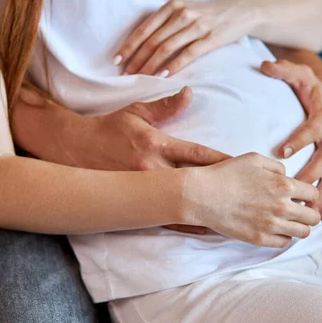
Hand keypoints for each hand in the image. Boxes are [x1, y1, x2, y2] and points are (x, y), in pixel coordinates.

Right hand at [60, 87, 227, 235]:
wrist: (75, 148)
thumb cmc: (109, 128)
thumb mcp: (135, 111)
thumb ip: (165, 106)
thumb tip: (189, 93)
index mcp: (157, 143)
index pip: (197, 153)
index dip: (222, 161)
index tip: (243, 167)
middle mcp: (153, 168)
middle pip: (195, 180)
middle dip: (221, 187)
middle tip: (246, 195)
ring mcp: (144, 188)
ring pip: (183, 201)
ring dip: (207, 208)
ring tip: (233, 216)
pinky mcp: (136, 201)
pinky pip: (165, 216)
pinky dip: (186, 223)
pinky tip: (206, 228)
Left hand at [116, 0, 256, 76]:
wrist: (239, 11)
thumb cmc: (206, 15)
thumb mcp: (184, 10)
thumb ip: (165, 22)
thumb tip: (141, 45)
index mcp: (171, 6)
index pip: (144, 29)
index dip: (129, 46)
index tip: (117, 60)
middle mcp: (181, 13)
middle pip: (152, 40)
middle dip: (136, 59)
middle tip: (126, 75)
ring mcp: (196, 25)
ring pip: (166, 48)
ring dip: (150, 65)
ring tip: (141, 78)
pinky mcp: (210, 38)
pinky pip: (187, 54)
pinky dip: (173, 66)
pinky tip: (162, 76)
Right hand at [184, 153, 320, 247]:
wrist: (203, 195)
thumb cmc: (226, 174)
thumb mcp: (254, 159)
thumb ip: (276, 166)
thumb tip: (286, 175)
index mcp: (283, 185)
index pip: (314, 195)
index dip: (309, 195)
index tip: (302, 196)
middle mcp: (282, 207)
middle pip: (313, 217)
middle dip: (309, 212)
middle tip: (298, 210)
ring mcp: (271, 225)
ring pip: (303, 233)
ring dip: (299, 226)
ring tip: (288, 221)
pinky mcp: (259, 239)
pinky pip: (284, 243)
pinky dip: (283, 236)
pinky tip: (274, 228)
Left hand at [261, 59, 321, 221]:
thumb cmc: (312, 92)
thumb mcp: (300, 76)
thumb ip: (284, 70)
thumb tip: (265, 65)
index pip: (312, 129)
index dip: (299, 139)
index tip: (282, 151)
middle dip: (311, 175)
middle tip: (293, 189)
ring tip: (309, 213)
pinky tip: (320, 218)